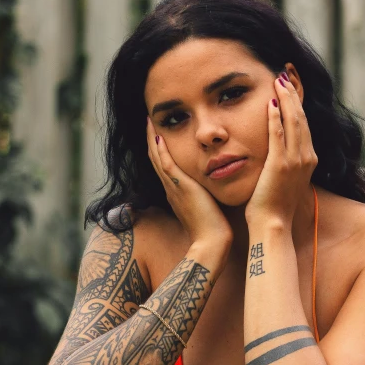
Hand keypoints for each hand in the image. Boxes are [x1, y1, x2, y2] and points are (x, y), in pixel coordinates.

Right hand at [146, 117, 232, 245]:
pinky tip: (157, 134)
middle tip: (149, 121)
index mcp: (177, 193)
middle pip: (156, 159)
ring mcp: (173, 188)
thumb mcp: (208, 208)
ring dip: (151, 139)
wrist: (211, 243)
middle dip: (151, 140)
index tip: (158, 133)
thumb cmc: (214, 230)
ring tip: (149, 121)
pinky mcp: (180, 187)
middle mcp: (171, 189)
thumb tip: (215, 188)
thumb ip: (207, 196)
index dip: (160, 150)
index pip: (165, 166)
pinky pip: (165, 163)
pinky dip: (160, 149)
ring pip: (157, 158)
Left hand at [244, 73, 317, 225]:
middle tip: (284, 73)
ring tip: (278, 80)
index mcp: (309, 160)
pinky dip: (275, 116)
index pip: (304, 123)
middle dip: (293, 93)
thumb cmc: (274, 205)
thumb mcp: (284, 179)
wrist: (272, 225)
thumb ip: (285, 162)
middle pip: (302, 117)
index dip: (297, 102)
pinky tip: (269, 101)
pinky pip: (278, 134)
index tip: (289, 85)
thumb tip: (279, 151)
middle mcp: (307, 157)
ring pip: (294, 121)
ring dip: (286, 98)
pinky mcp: (280, 165)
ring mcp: (295, 161)